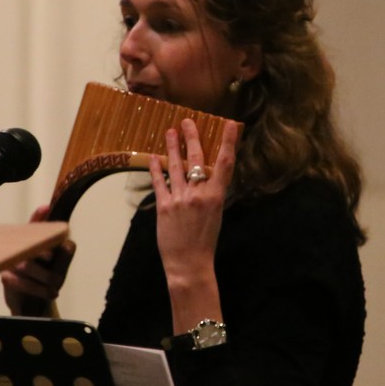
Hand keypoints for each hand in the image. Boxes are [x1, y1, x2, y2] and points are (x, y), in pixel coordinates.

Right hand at [0, 205, 74, 315]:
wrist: (33, 305)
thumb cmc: (47, 279)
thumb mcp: (59, 268)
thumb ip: (64, 256)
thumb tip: (68, 244)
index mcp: (34, 242)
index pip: (34, 226)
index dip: (38, 216)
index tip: (46, 207)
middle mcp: (21, 249)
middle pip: (30, 245)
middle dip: (42, 250)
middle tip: (51, 257)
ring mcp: (12, 263)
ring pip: (26, 265)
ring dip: (45, 276)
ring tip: (57, 285)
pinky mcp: (7, 278)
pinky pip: (20, 282)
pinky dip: (39, 289)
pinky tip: (51, 292)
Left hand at [150, 119, 237, 285]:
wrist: (189, 264)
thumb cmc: (205, 243)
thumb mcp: (216, 216)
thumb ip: (211, 195)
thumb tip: (207, 178)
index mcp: (216, 197)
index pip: (226, 164)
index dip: (228, 142)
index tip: (230, 123)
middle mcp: (199, 194)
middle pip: (197, 159)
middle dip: (193, 138)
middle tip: (188, 121)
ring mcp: (180, 199)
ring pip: (176, 166)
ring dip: (173, 147)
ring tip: (170, 131)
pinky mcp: (164, 206)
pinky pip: (159, 182)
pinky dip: (156, 169)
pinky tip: (154, 157)